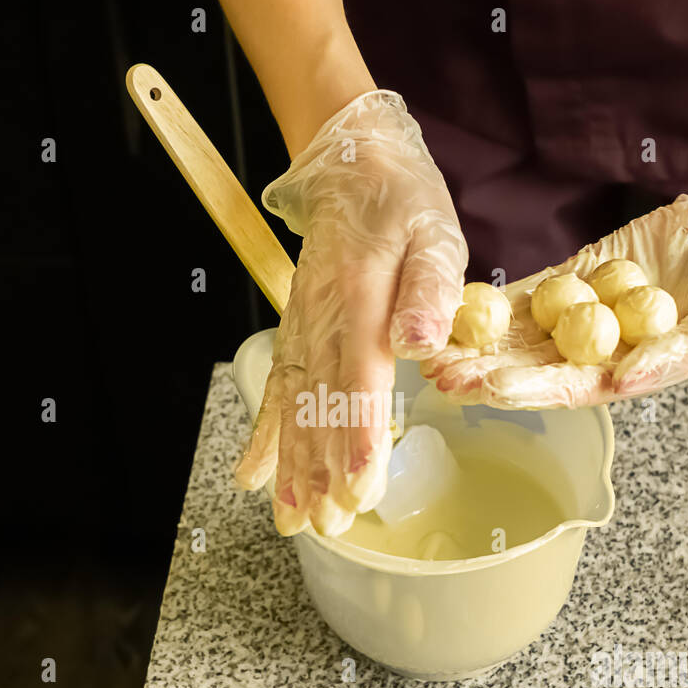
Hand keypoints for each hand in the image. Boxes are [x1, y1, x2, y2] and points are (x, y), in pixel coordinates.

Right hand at [233, 91, 466, 534]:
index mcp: (360, 295)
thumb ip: (429, 287)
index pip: (358, 375)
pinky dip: (264, 436)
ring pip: (292, 404)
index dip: (357, 433)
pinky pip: (277, 389)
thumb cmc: (403, 202)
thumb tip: (421, 344)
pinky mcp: (297, 332)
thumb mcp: (434, 231)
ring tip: (290, 519)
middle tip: (328, 523)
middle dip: (321, 468)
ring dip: (290, 465)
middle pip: (318, 402)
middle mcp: (322, 318)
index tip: (360, 485)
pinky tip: (254, 478)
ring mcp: (302, 327)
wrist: (354, 164)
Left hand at [421, 139, 687, 408]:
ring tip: (431, 346)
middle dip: (484, 372)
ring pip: (518, 334)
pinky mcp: (572, 279)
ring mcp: (581, 315)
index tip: (490, 389)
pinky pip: (526, 293)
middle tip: (439, 374)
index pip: (571, 387)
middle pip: (531, 367)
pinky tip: (454, 305)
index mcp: (629, 372)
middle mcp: (597, 351)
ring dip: (476, 342)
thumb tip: (624, 381)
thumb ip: (677, 352)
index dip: (529, 389)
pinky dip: (492, 301)